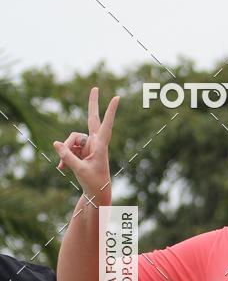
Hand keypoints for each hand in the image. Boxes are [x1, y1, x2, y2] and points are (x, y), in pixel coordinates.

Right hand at [53, 87, 118, 201]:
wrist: (96, 193)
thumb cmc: (93, 182)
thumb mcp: (79, 170)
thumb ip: (67, 156)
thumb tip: (56, 143)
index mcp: (101, 146)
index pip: (106, 125)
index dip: (110, 111)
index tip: (117, 98)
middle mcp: (95, 143)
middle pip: (92, 119)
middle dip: (93, 104)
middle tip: (95, 87)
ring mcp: (88, 146)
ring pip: (72, 139)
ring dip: (66, 151)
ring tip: (64, 166)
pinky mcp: (81, 151)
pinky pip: (68, 148)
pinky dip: (64, 157)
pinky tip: (62, 169)